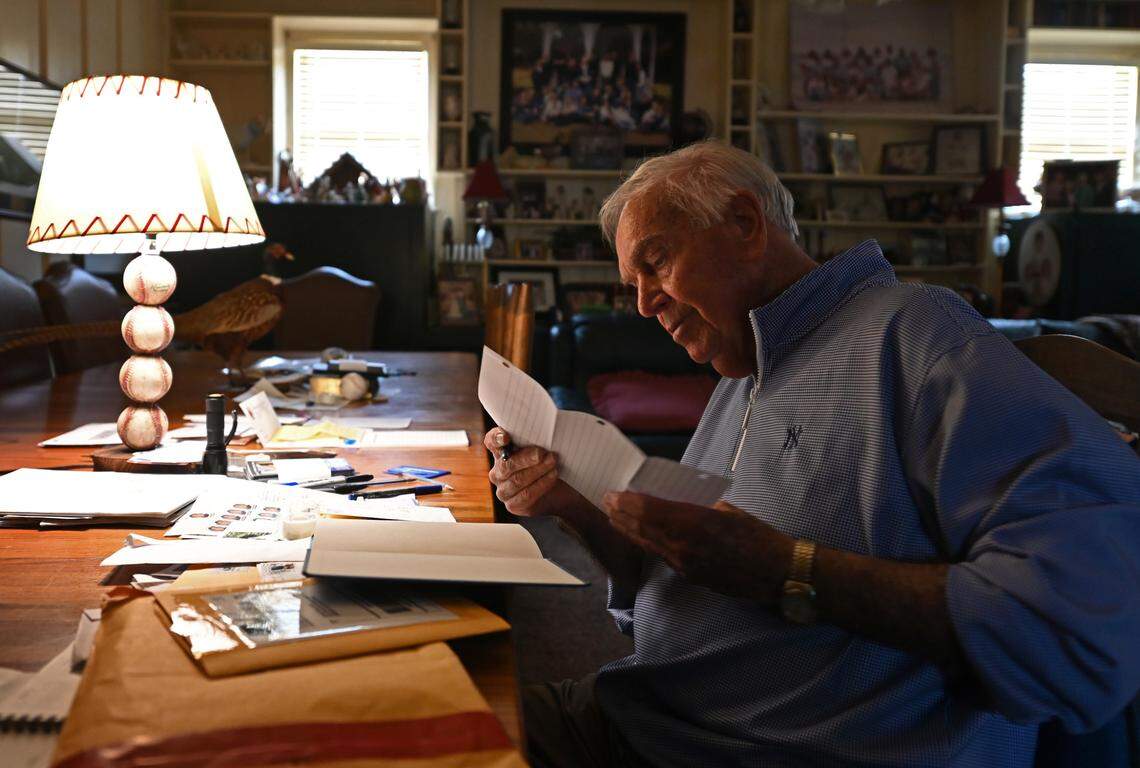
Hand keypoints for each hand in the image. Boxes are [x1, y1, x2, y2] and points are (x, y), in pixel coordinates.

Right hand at [484, 428, 559, 516]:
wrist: (558, 492)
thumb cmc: (547, 465)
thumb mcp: (541, 450)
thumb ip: (535, 441)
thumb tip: (542, 433)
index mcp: (500, 453)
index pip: (491, 442)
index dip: (496, 438)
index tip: (506, 437)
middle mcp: (498, 472)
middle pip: (506, 464)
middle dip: (526, 458)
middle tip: (543, 454)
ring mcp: (503, 490)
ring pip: (517, 480)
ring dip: (538, 470)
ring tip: (553, 462)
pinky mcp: (512, 505)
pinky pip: (526, 495)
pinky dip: (541, 484)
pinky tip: (553, 476)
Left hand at [601, 492, 793, 604]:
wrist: (778, 574)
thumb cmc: (759, 537)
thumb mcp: (729, 511)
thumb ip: (700, 507)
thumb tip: (681, 503)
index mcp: (694, 523)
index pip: (649, 511)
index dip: (628, 502)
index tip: (614, 493)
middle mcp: (683, 546)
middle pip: (642, 529)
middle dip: (621, 514)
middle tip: (607, 502)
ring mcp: (685, 565)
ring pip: (648, 545)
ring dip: (629, 530)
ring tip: (615, 517)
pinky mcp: (690, 577)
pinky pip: (661, 556)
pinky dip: (646, 543)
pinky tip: (640, 536)